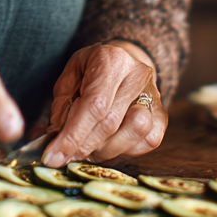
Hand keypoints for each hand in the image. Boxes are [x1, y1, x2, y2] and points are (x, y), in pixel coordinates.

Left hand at [41, 42, 166, 165]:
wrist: (124, 59)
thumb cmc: (93, 69)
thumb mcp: (70, 75)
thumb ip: (62, 105)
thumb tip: (54, 138)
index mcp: (112, 61)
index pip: (94, 106)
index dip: (73, 136)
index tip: (53, 157)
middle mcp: (138, 75)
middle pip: (111, 123)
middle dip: (83, 147)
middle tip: (63, 157)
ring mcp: (154, 95)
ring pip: (135, 134)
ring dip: (106, 149)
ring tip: (88, 147)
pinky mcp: (162, 114)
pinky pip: (149, 141)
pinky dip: (126, 148)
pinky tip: (109, 143)